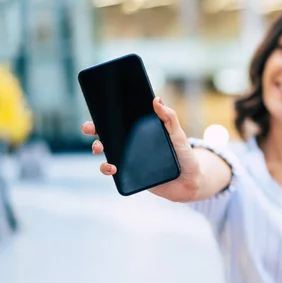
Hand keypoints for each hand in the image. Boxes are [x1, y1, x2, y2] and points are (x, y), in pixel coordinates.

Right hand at [81, 97, 201, 201]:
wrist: (190, 183)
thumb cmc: (185, 156)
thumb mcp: (179, 136)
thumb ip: (169, 119)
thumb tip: (157, 100)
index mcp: (143, 132)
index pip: (122, 121)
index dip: (107, 115)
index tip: (97, 110)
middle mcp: (133, 144)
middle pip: (109, 135)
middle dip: (95, 130)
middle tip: (90, 129)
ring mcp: (130, 160)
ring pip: (108, 152)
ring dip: (98, 149)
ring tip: (100, 149)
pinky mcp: (131, 175)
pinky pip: (114, 171)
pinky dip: (107, 169)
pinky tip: (112, 167)